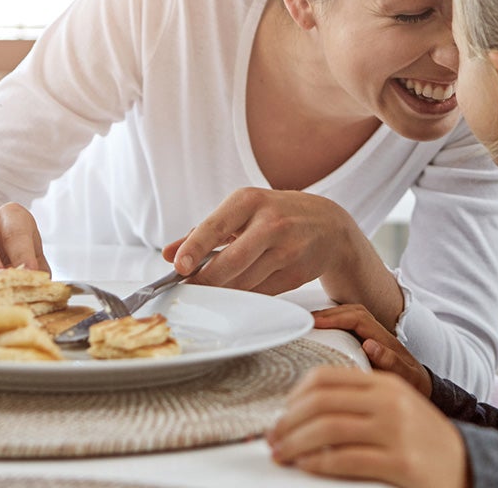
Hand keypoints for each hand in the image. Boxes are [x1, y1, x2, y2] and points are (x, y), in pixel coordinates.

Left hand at [162, 187, 367, 294]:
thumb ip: (203, 232)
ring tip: (210, 291)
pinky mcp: (297, 274)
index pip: (215, 227)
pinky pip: (260, 293)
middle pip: (230, 262)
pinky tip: (237, 291)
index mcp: (250, 201)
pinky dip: (244, 296)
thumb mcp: (241, 212)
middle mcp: (271, 223)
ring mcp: (287, 250)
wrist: (330, 225)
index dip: (194, 248)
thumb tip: (167, 254)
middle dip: (205, 281)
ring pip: (244, 283)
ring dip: (223, 291)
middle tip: (188, 290)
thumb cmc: (276, 214)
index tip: (177, 266)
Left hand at [268, 366, 468, 487]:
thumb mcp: (393, 408)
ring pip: (328, 429)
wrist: (467, 465)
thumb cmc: (422, 440)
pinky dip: (318, 463)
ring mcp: (396, 431)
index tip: (281, 413)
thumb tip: (305, 409)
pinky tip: (307, 466)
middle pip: (320, 402)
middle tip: (272, 438)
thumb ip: (357, 401)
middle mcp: (389, 401)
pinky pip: (346, 459)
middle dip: (288, 422)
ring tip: (282, 454)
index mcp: (383, 384)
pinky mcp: (401, 462)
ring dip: (296, 443)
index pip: (325, 377)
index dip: (294, 396)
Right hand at [312, 304, 430, 396]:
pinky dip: (335, 324)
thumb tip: (370, 344)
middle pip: (352, 311)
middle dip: (328, 313)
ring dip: (331, 316)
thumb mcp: (407, 377)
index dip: (335, 318)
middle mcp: (379, 333)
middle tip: (306, 321)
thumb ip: (391, 362)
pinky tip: (321, 332)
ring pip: (351, 316)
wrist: (424, 387)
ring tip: (310, 324)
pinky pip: (350, 326)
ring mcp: (374, 335)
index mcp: (385, 338)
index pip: (357, 319)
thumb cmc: (415, 384)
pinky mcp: (368, 342)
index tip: (316, 323)